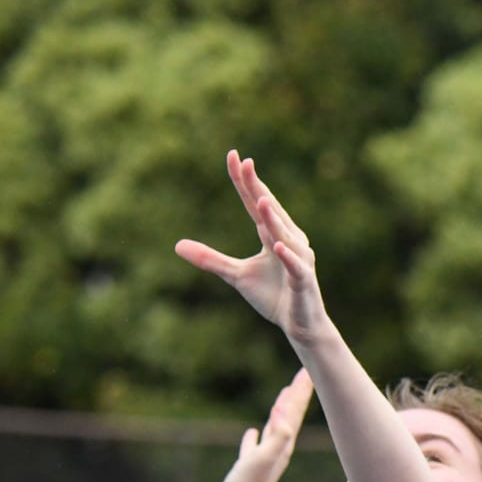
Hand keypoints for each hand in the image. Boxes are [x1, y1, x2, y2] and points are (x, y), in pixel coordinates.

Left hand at [176, 151, 329, 342]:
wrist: (300, 325)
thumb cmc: (273, 296)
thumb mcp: (236, 276)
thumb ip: (211, 260)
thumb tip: (177, 246)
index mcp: (272, 235)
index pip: (255, 203)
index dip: (245, 181)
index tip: (233, 156)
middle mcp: (289, 240)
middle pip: (270, 210)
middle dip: (258, 187)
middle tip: (245, 163)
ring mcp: (298, 259)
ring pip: (284, 234)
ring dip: (273, 218)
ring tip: (261, 200)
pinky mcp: (303, 280)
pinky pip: (295, 266)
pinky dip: (287, 256)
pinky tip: (276, 245)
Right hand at [210, 370, 314, 481]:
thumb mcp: (263, 457)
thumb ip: (277, 436)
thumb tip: (283, 412)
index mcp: (282, 444)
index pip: (294, 412)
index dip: (300, 391)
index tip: (308, 371)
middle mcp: (277, 449)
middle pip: (289, 416)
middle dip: (296, 395)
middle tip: (304, 375)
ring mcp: (263, 458)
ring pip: (274, 428)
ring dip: (279, 411)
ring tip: (283, 396)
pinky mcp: (247, 468)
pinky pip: (253, 447)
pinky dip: (254, 438)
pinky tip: (252, 432)